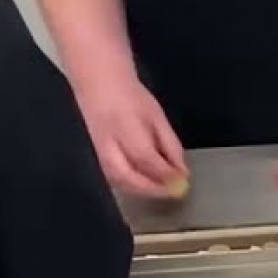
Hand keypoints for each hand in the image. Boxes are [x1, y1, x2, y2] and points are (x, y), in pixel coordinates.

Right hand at [75, 75, 187, 198]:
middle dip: (155, 188)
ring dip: (145, 190)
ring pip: (121, 183)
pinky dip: (133, 186)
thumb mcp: (157, 118)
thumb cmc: (130, 99)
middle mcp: (106, 145)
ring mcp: (96, 155)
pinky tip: (147, 184)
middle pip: (131, 178)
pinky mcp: (94, 161)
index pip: (147, 159)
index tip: (183, 182)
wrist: (98, 86)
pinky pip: (115, 180)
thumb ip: (170, 146)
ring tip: (163, 188)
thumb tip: (182, 171)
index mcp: (125, 128)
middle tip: (175, 190)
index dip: (166, 175)